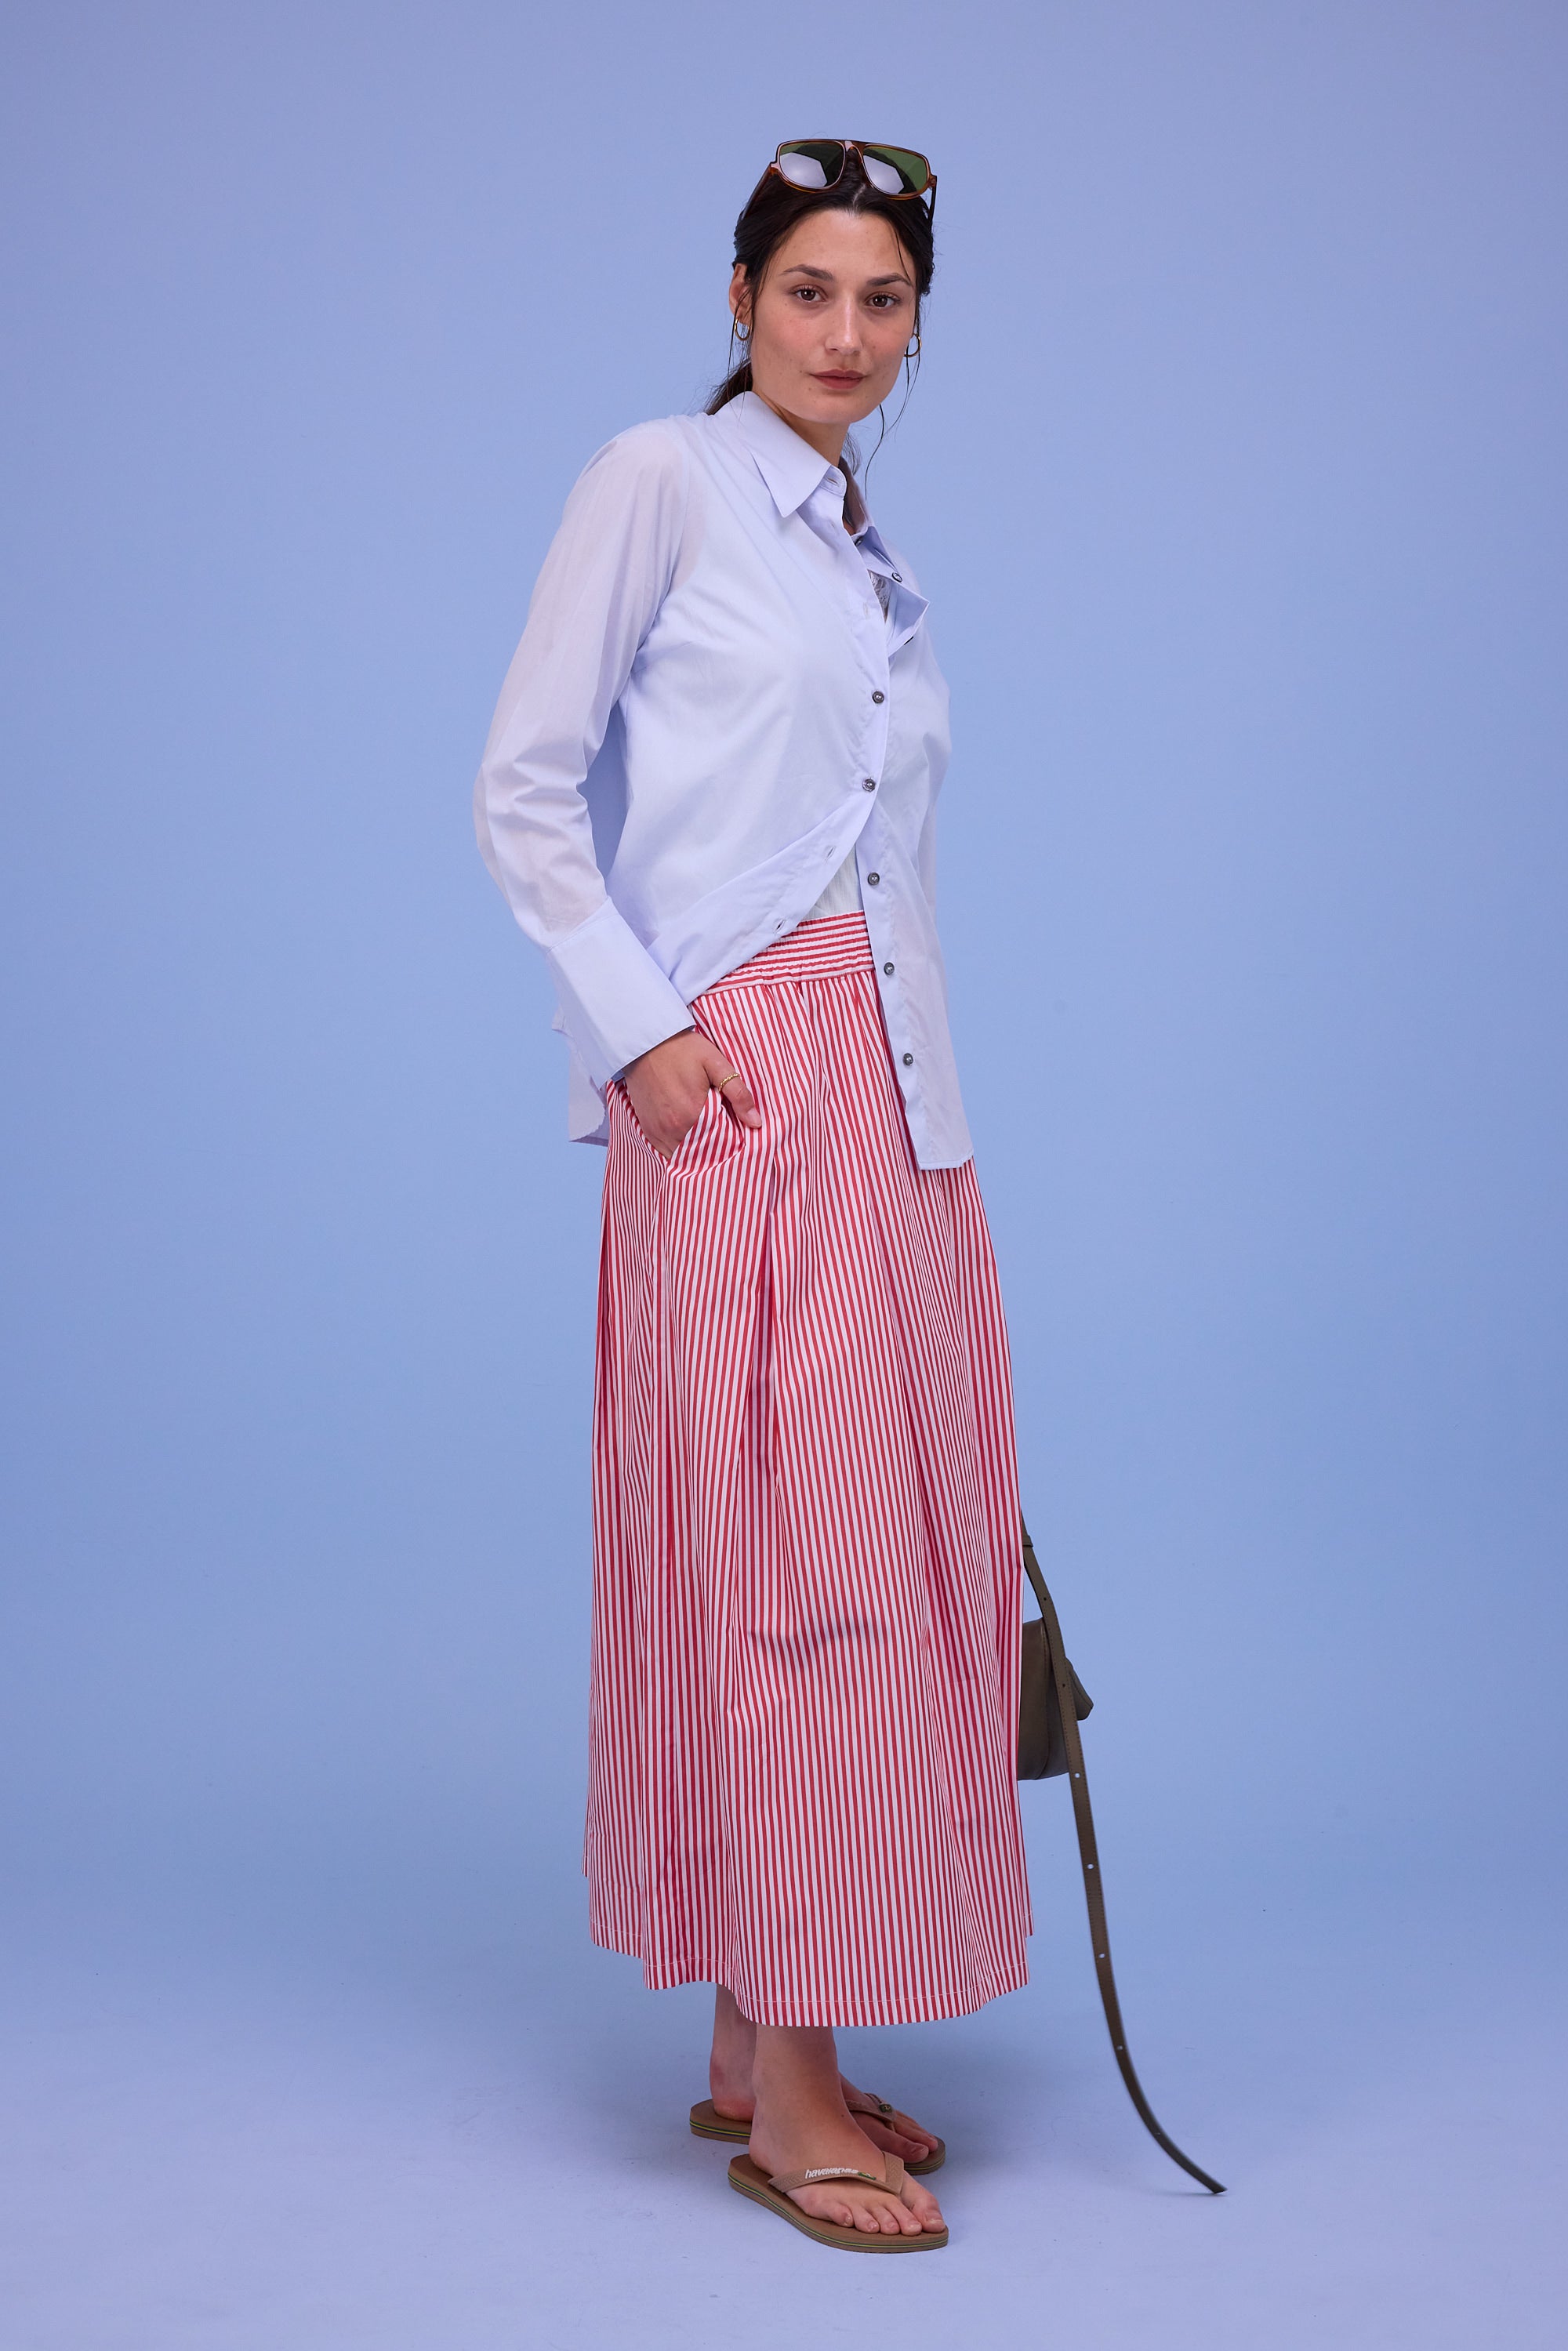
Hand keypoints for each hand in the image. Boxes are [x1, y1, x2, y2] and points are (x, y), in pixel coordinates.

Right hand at [622, 1028, 761, 1159]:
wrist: (646, 1042)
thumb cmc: (683, 1049)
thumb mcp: (716, 1063)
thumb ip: (737, 1093)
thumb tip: (756, 1122)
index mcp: (692, 1114)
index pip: (719, 1144)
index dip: (731, 1143)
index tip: (737, 1137)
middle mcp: (672, 1128)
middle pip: (700, 1153)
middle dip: (714, 1151)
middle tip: (725, 1140)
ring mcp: (657, 1131)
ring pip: (682, 1156)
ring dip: (696, 1153)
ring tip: (708, 1141)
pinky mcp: (647, 1128)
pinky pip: (666, 1152)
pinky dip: (679, 1151)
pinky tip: (690, 1140)